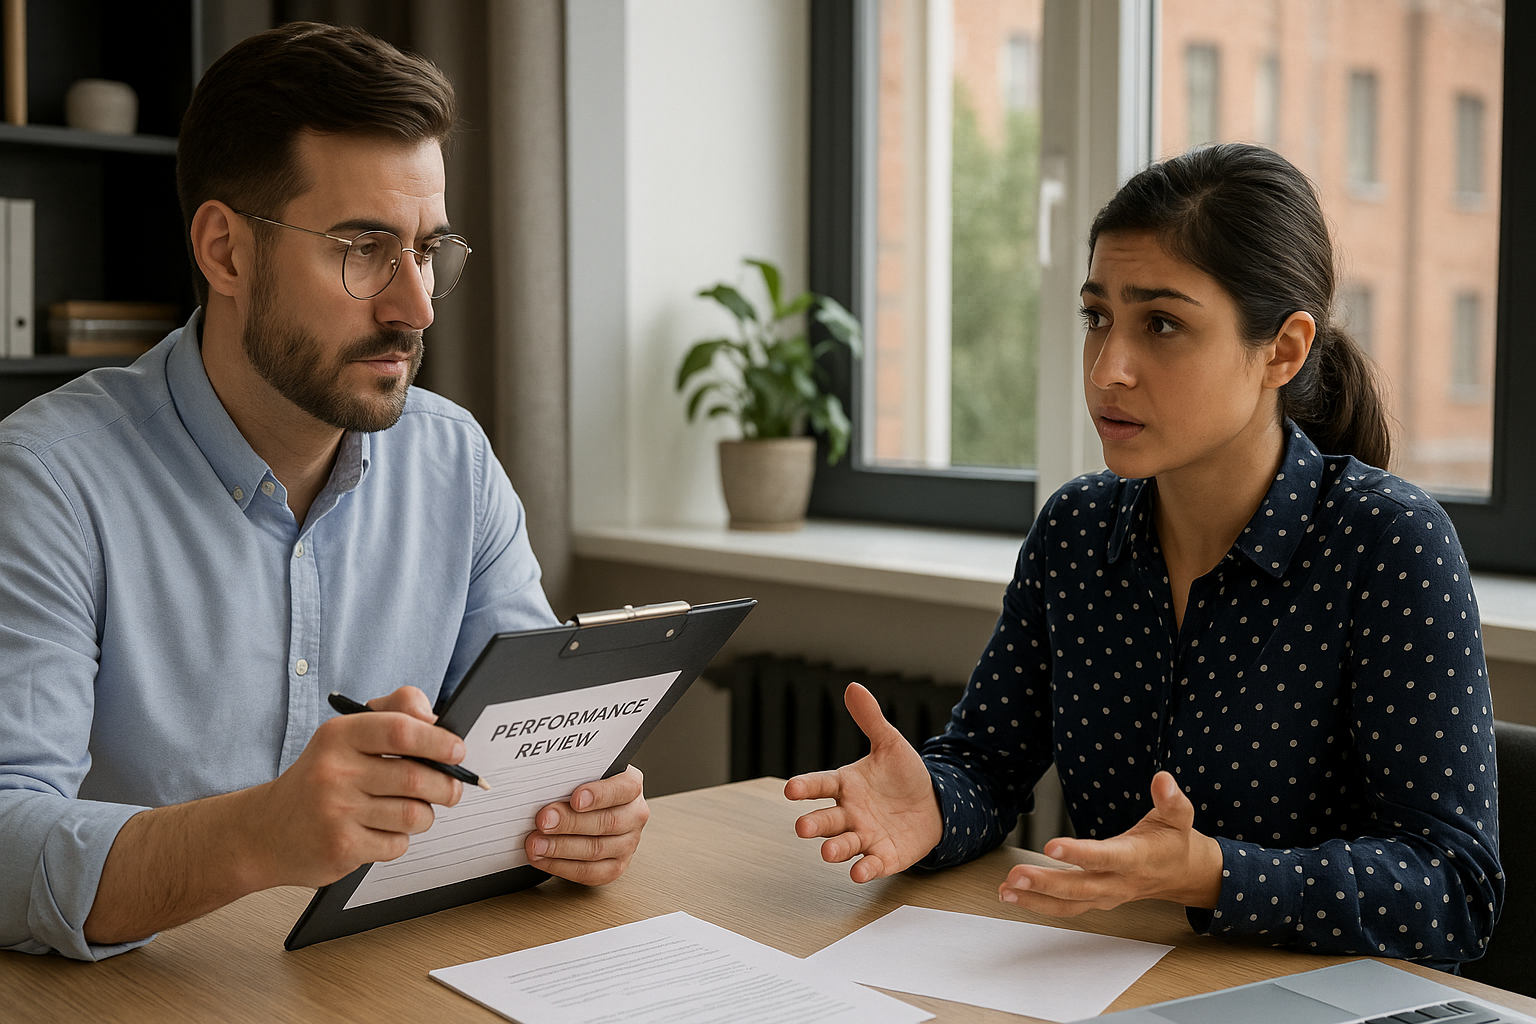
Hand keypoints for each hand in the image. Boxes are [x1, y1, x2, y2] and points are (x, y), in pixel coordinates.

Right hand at [245, 685, 466, 887]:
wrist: (266, 831)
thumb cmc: (320, 778)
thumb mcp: (347, 735)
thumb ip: (394, 714)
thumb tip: (436, 720)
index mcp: (340, 735)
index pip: (401, 730)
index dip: (438, 741)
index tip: (457, 750)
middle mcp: (335, 771)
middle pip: (416, 778)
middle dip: (446, 786)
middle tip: (451, 789)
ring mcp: (336, 812)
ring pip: (413, 815)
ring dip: (423, 816)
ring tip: (410, 811)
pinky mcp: (341, 848)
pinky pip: (397, 844)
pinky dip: (399, 840)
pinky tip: (380, 831)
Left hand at [527, 764, 648, 884]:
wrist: (589, 807)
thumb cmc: (582, 787)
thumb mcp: (582, 773)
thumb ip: (572, 777)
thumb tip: (546, 786)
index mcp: (630, 786)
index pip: (622, 790)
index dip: (599, 795)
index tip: (575, 799)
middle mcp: (634, 815)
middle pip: (607, 822)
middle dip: (570, 823)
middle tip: (543, 821)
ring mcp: (627, 844)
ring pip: (596, 850)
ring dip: (561, 848)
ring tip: (536, 843)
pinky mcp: (614, 867)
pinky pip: (589, 872)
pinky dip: (561, 867)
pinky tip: (542, 858)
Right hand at [784, 682, 941, 881]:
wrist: (936, 803)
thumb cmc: (904, 775)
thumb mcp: (890, 744)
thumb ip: (870, 720)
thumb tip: (854, 687)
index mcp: (845, 785)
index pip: (820, 784)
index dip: (805, 787)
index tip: (790, 789)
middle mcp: (849, 813)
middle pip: (826, 820)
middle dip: (814, 824)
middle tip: (802, 827)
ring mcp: (865, 836)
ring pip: (844, 845)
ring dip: (835, 849)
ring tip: (827, 852)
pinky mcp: (884, 856)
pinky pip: (871, 864)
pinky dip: (865, 869)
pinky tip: (859, 872)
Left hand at [998, 770, 1222, 914]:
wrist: (1182, 874)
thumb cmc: (1173, 841)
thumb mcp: (1179, 817)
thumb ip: (1171, 799)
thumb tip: (1163, 779)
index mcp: (1137, 859)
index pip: (1105, 857)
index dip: (1079, 854)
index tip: (1051, 846)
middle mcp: (1118, 882)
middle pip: (1080, 887)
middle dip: (1046, 883)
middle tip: (1016, 875)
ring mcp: (1106, 895)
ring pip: (1069, 903)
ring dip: (1035, 899)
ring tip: (1005, 890)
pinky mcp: (1095, 900)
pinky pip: (1065, 908)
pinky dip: (1038, 904)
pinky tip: (1012, 894)